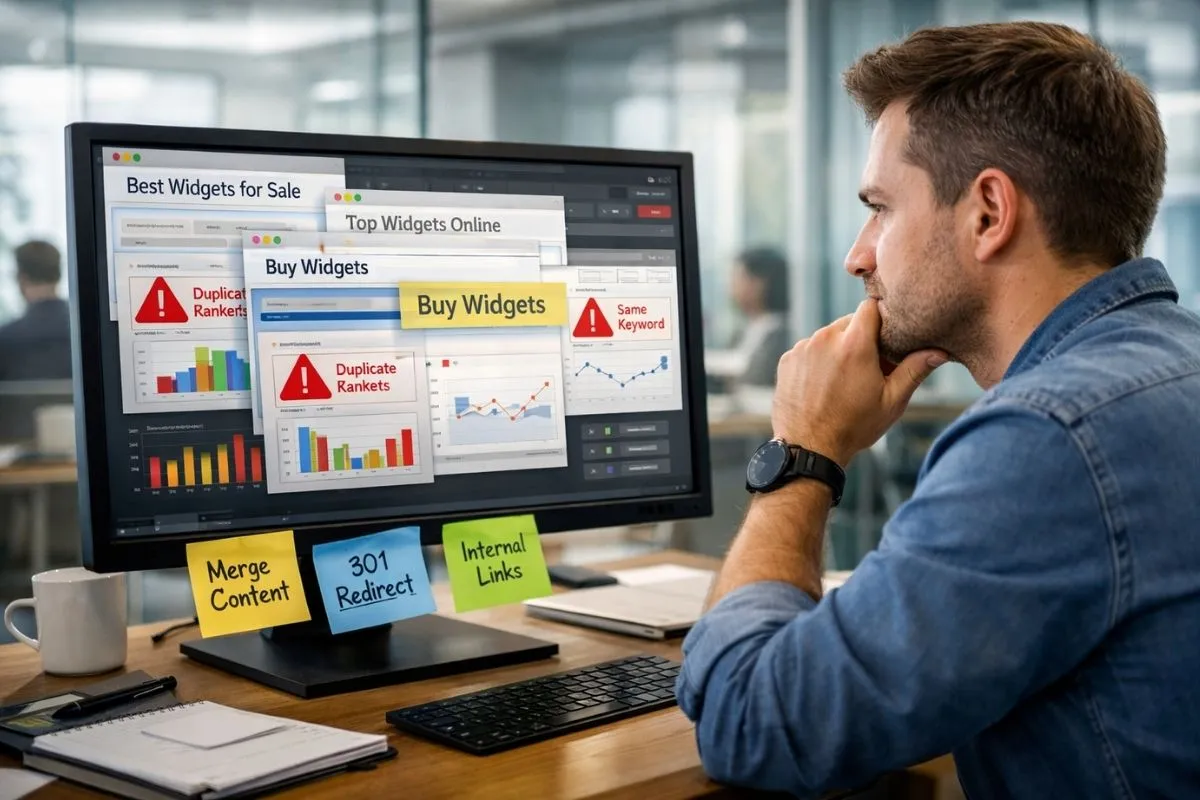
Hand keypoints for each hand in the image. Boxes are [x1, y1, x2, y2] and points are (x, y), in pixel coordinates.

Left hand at [771, 299, 946, 465]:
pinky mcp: (787, 359)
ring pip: (828, 336)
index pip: (871, 306)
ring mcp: (803, 348)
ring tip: (844, 379)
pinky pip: (808, 349)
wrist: (810, 448)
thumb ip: (914, 370)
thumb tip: (940, 352)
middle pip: (849, 322)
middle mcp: (825, 339)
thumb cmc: (854, 427)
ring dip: (838, 349)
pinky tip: (823, 385)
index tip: (887, 333)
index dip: (881, 316)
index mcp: (854, 344)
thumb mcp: (891, 401)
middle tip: (869, 366)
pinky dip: (818, 360)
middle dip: (861, 338)